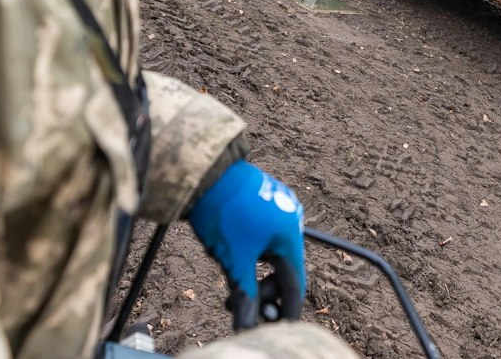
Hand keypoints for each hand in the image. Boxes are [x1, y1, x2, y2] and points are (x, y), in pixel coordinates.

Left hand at [187, 160, 306, 328]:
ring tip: (229, 273)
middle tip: (234, 301)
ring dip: (253, 270)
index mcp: (291, 236)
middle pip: (282, 268)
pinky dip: (252, 250)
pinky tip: (231, 251)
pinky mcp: (266, 199)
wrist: (206, 173)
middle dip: (260, 289)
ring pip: (270, 252)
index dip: (286, 308)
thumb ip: (246, 295)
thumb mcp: (234, 261)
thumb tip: (247, 325)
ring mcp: (280, 207)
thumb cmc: (223, 214)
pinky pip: (264, 234)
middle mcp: (292, 220)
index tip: (279, 326)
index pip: (295, 283)